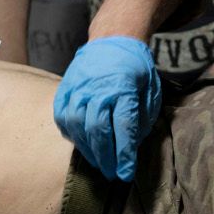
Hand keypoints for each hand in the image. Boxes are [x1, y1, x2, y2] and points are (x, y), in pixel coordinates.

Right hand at [52, 36, 160, 180]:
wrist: (112, 40)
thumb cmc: (135, 68)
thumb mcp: (150, 89)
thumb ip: (143, 117)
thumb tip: (132, 145)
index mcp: (123, 87)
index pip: (122, 127)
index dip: (123, 154)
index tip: (125, 174)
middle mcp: (97, 88)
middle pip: (97, 130)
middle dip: (105, 157)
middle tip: (111, 174)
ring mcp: (77, 88)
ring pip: (77, 125)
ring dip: (87, 149)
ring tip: (98, 163)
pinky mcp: (65, 89)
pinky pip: (63, 117)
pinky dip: (71, 134)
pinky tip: (81, 145)